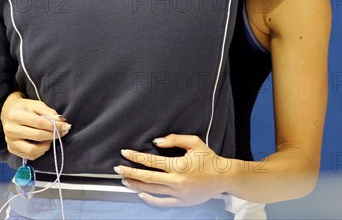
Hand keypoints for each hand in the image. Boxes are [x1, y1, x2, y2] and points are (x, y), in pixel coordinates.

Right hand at [0, 91, 70, 159]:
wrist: (8, 113)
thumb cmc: (25, 107)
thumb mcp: (36, 105)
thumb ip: (49, 112)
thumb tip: (61, 121)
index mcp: (16, 115)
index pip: (39, 123)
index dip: (54, 126)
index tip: (66, 126)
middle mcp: (10, 130)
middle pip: (37, 136)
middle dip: (53, 135)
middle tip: (62, 132)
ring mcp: (10, 141)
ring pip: (32, 149)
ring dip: (46, 145)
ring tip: (51, 139)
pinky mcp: (11, 149)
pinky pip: (29, 155)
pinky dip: (39, 152)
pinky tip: (44, 144)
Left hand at [114, 134, 231, 206]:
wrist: (223, 177)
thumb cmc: (209, 158)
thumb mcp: (193, 142)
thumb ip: (174, 139)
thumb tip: (156, 142)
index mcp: (179, 165)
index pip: (151, 161)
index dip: (136, 157)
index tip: (125, 153)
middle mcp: (177, 181)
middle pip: (148, 177)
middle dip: (130, 172)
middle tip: (118, 169)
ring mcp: (179, 193)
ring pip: (152, 191)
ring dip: (137, 185)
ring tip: (125, 181)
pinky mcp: (182, 202)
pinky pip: (162, 202)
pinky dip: (150, 199)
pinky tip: (141, 194)